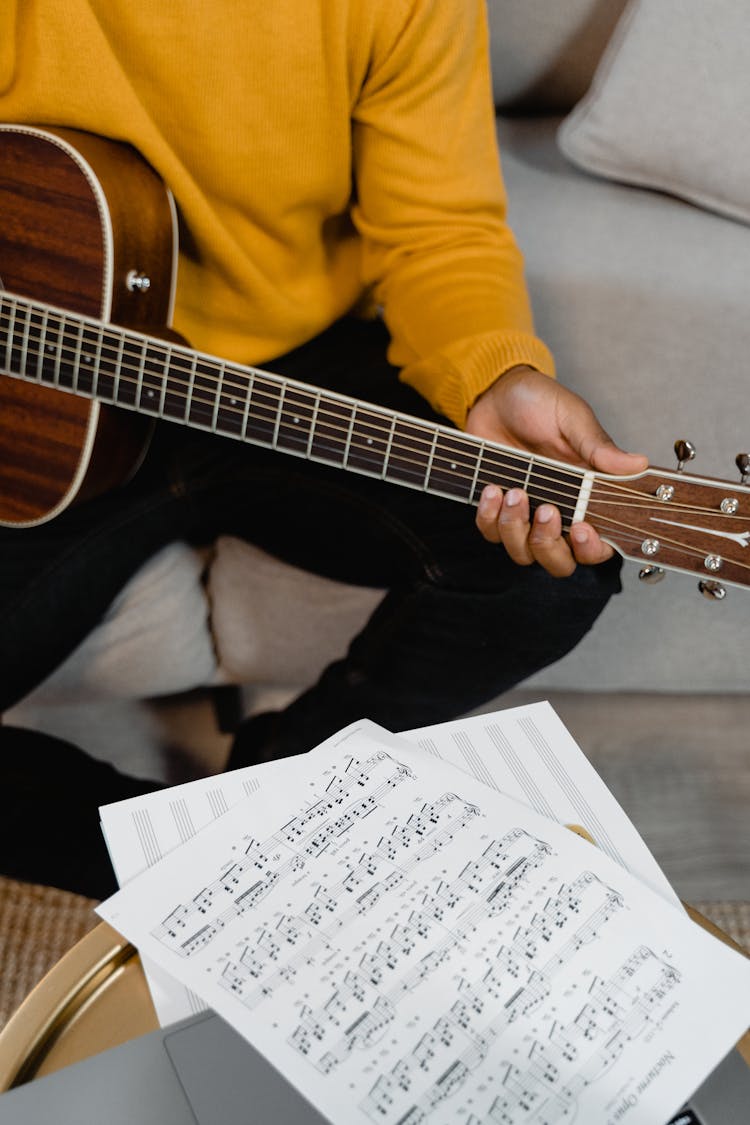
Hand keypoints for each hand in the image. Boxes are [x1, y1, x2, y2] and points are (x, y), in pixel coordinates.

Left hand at [465, 366, 647, 576]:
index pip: (598, 544)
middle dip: (549, 545)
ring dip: (515, 528)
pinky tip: (492, 490)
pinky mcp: (494, 510)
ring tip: (513, 492)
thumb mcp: (572, 418)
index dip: (592, 549)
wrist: (495, 393)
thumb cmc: (539, 403)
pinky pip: (490, 533)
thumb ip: (598, 447)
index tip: (582, 528)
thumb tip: (638, 464)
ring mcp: (525, 515)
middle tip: (545, 509)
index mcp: (587, 496)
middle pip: (559, 562)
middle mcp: (559, 513)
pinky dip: (488, 517)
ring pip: (522, 553)